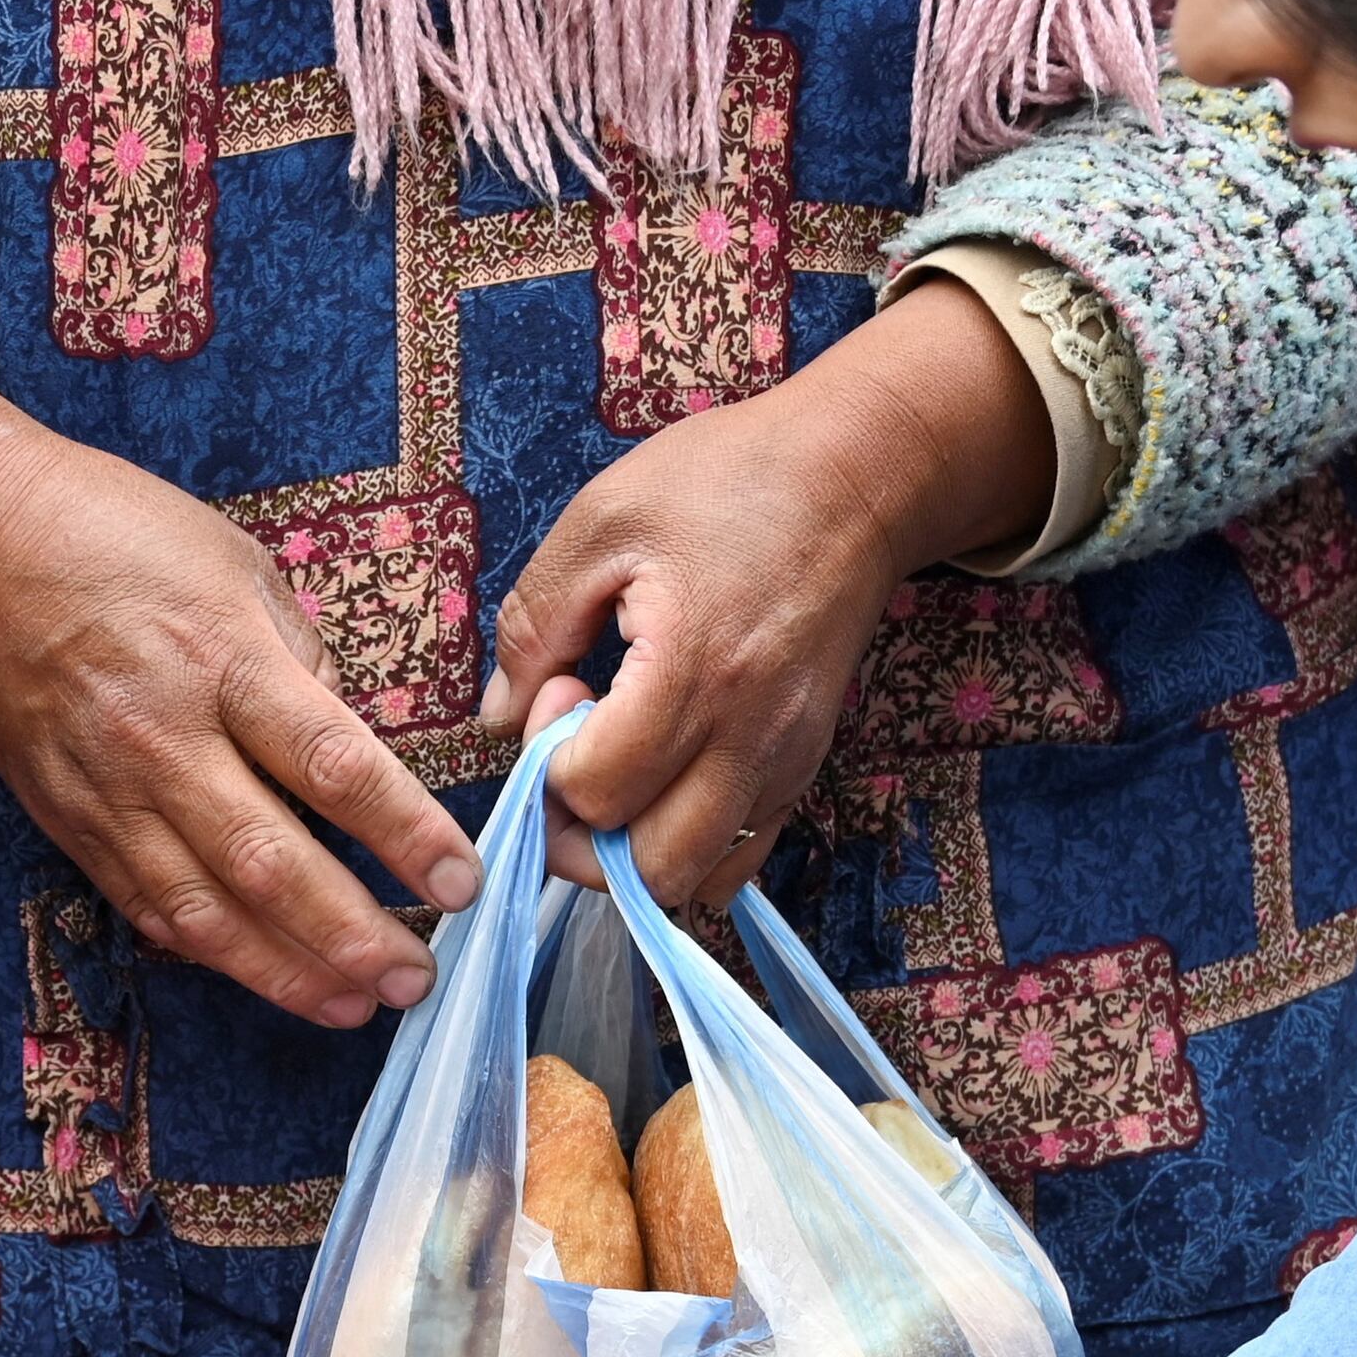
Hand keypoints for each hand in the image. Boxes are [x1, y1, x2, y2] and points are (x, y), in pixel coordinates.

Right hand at [0, 340, 480, 1028]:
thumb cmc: (110, 534)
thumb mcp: (234, 564)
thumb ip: (300, 660)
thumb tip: (354, 745)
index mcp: (223, 660)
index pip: (333, 766)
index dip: (405, 834)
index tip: (464, 881)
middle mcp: (165, 740)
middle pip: (271, 863)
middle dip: (352, 934)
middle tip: (419, 977)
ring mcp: (110, 793)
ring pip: (206, 912)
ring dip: (288, 971)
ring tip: (356, 1006)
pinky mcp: (71, 824)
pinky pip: (149, 907)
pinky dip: (213, 952)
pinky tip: (269, 977)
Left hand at [487, 281, 1054, 902]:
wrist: (857, 476)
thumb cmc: (729, 480)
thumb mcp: (602, 523)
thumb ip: (534, 627)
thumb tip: (499, 720)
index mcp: (692, 671)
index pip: (597, 792)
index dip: (550, 758)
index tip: (562, 686)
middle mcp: (750, 737)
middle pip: (646, 871)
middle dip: (580, 836)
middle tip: (571, 757)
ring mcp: (785, 760)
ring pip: (696, 880)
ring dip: (632, 853)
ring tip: (619, 772)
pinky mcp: (804, 765)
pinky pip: (742, 859)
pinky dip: (688, 848)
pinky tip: (666, 781)